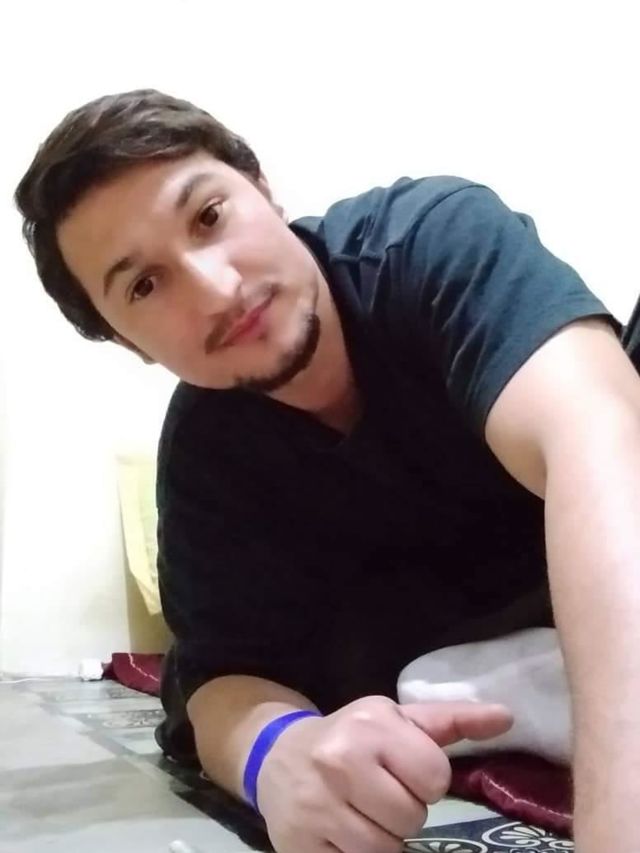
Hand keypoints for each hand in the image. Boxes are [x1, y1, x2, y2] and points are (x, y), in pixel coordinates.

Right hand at [257, 696, 511, 852]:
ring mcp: (316, 807)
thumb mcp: (395, 718)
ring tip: (365, 814)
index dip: (426, 781)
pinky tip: (345, 832)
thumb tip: (508, 716)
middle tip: (382, 795)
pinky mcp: (299, 845)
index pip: (434, 777)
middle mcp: (340, 761)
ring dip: (384, 838)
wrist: (277, 756)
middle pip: (412, 818)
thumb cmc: (350, 736)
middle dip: (405, 811)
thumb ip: (452, 721)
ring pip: (386, 849)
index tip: (405, 772)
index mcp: (370, 725)